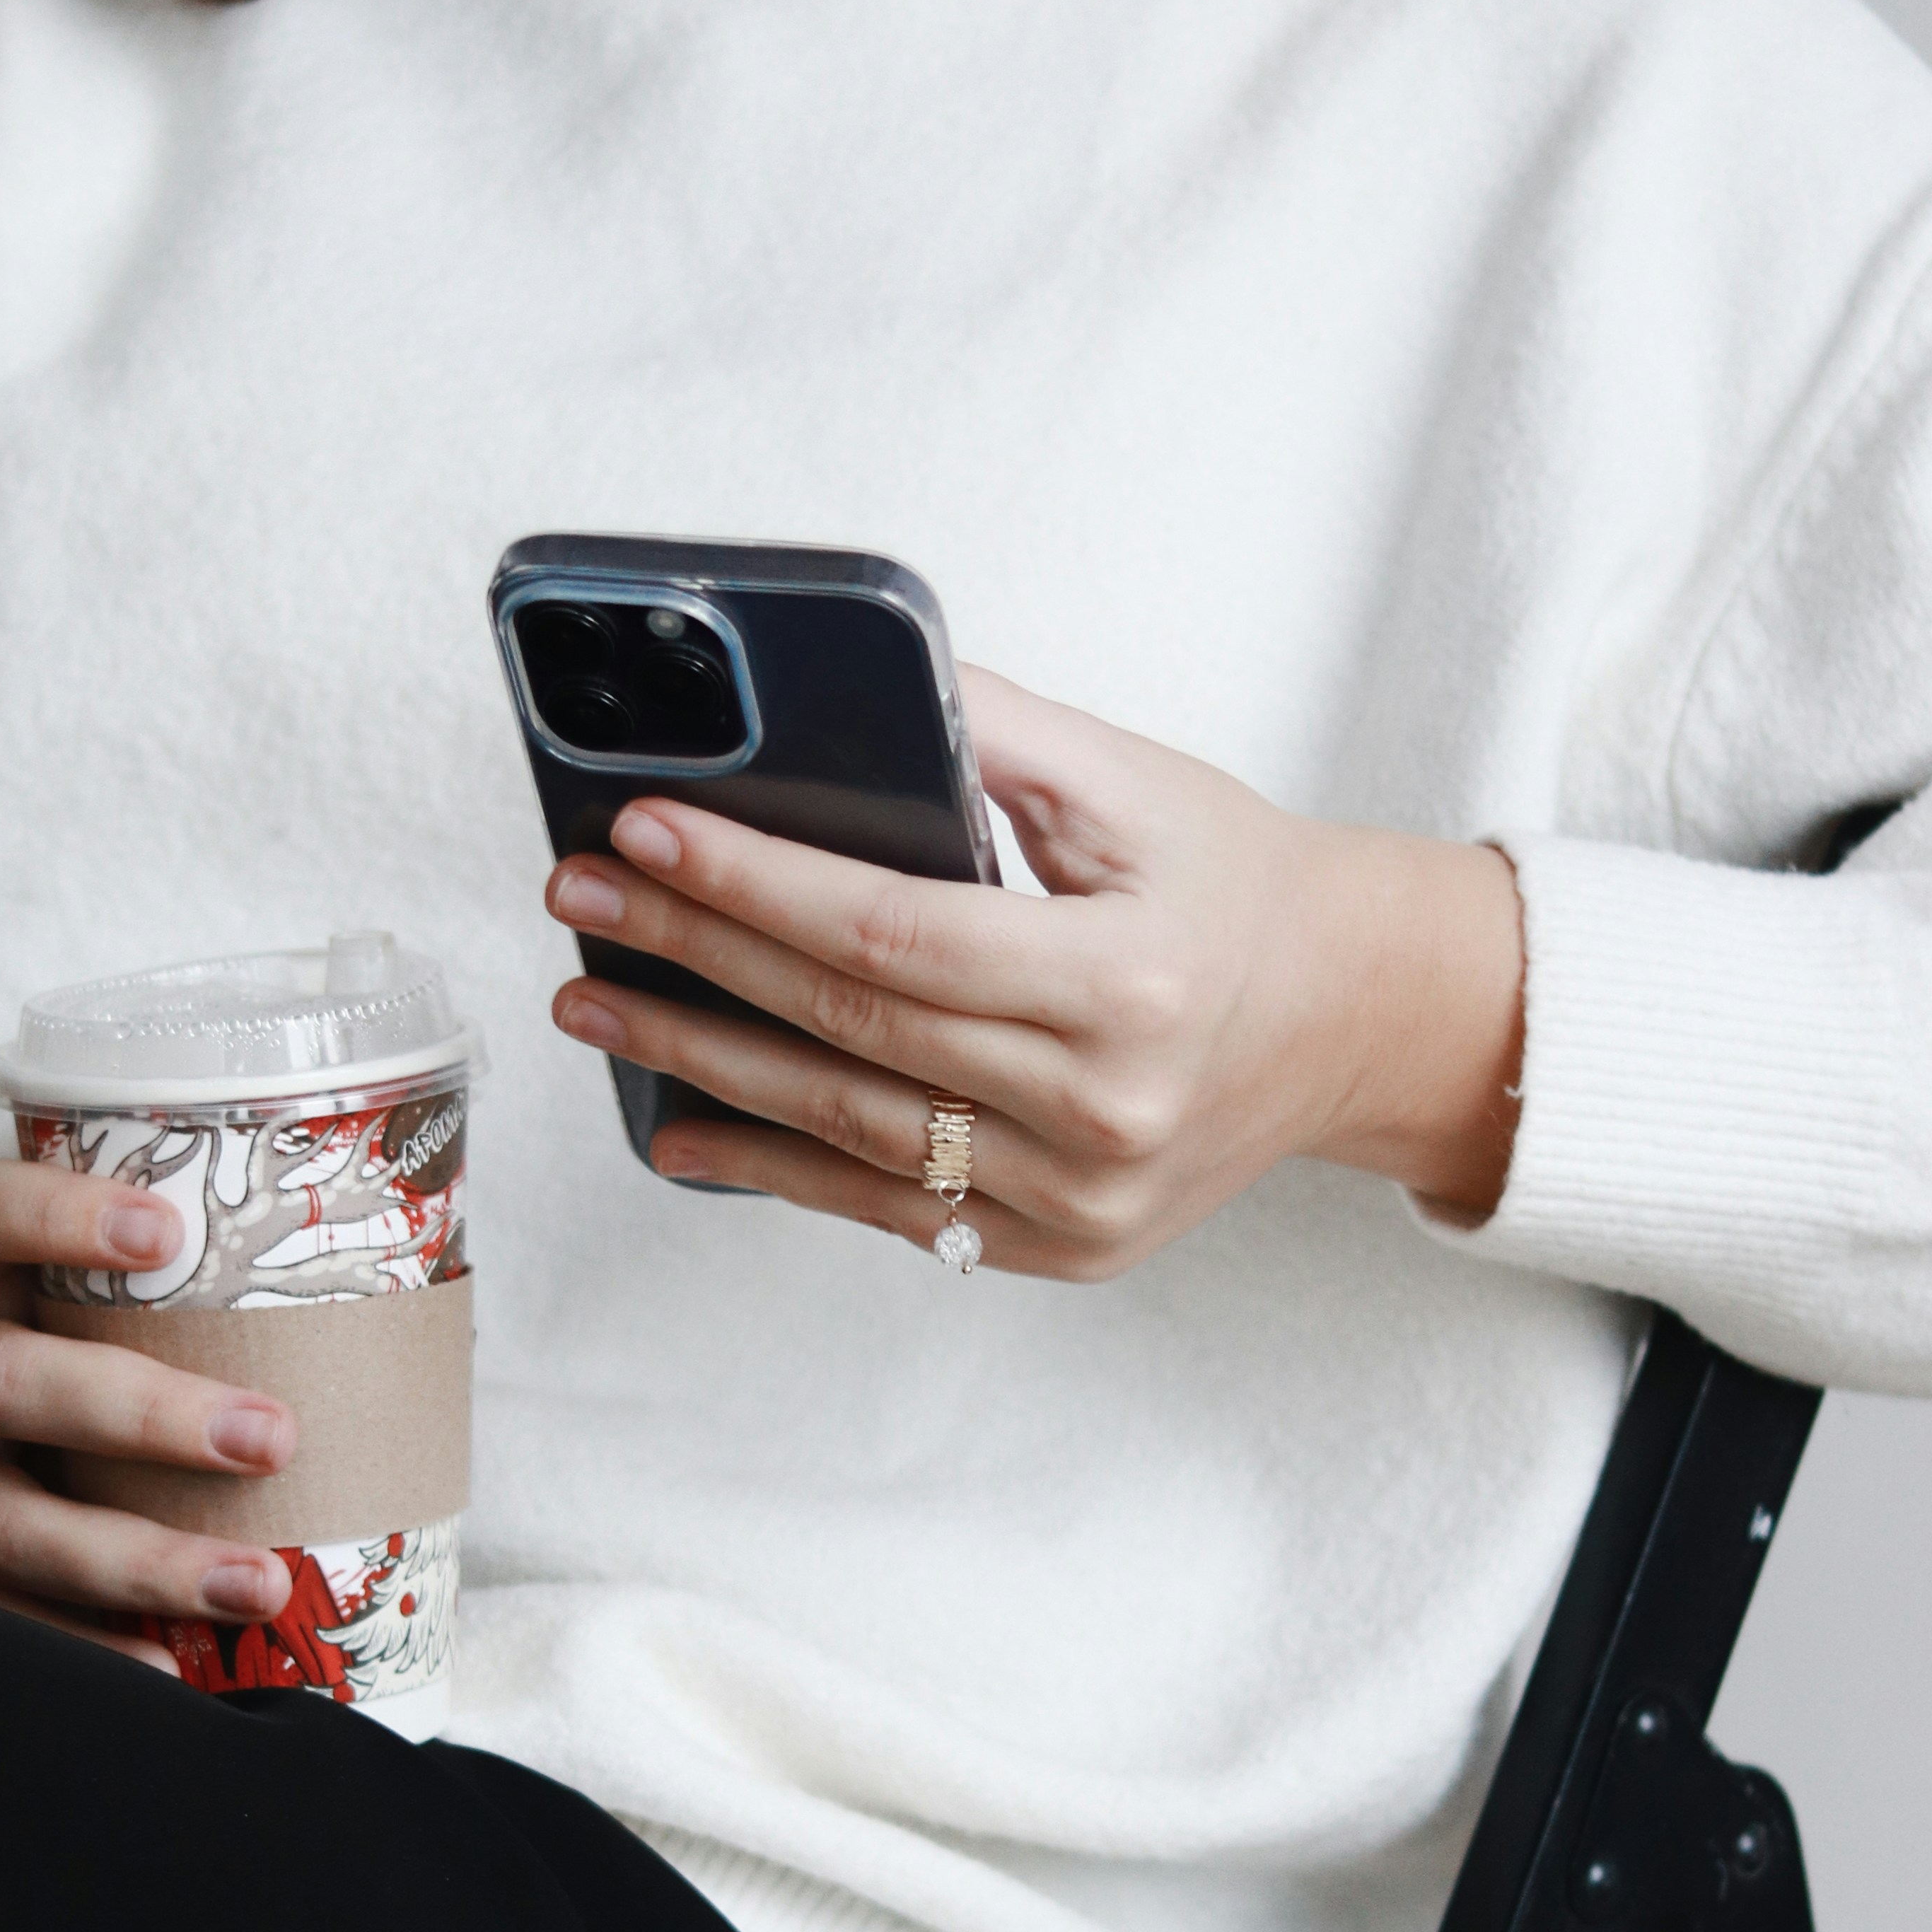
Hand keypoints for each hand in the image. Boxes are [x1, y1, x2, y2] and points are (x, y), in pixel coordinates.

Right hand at [0, 1164, 299, 1665]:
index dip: (61, 1217)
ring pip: (7, 1523)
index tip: (165, 1227)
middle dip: (142, 1415)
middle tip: (272, 1437)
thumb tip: (357, 1288)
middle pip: (5, 1384)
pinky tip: (169, 1665)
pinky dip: (81, 1647)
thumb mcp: (1, 1266)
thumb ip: (119, 1272)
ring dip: (138, 1560)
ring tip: (258, 1583)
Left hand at [544, 667, 1525, 1277]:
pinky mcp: (1061, 1248)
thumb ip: (989, 731)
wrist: (1351, 1017)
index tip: (643, 830)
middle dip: (694, 956)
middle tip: (580, 899)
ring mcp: (1082, 1198)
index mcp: (1128, 982)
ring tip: (593, 1003)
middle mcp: (1106, 1109)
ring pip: (849, 1131)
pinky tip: (677, 1127)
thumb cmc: (1235, 885)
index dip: (752, 883)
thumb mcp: (1135, 785)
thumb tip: (823, 684)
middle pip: (851, 1028)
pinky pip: (887, 1211)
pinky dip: (772, 1166)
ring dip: (701, 1065)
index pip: (891, 932)